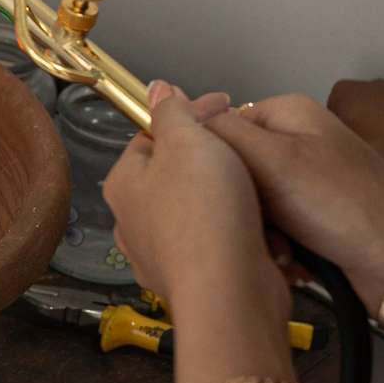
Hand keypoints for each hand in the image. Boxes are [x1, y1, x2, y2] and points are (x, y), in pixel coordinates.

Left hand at [103, 83, 288, 321]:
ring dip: (231, 195)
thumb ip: (172, 112)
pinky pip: (218, 242)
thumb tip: (158, 89)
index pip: (152, 134)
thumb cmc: (204, 214)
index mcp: (123, 184)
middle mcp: (134, 221)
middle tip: (245, 147)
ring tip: (257, 189)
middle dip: (213, 156)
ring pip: (200, 208)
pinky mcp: (195, 278)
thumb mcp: (189, 142)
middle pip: (177, 172)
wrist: (230, 292)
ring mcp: (162, 254)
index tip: (226, 108)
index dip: (191, 116)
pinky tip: (260, 226)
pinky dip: (238, 230)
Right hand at [205, 94, 383, 309]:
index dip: (210, 166)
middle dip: (240, 208)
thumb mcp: (273, 159)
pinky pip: (273, 229)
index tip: (216, 194)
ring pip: (250, 206)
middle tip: (262, 226)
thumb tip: (174, 102)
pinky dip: (278, 248)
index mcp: (286, 113)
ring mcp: (305, 179)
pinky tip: (294, 260)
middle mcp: (296, 141)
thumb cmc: (348, 206)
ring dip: (259, 234)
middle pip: (232, 172)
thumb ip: (221, 131)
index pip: (217, 129)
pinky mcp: (313, 214)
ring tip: (283, 250)